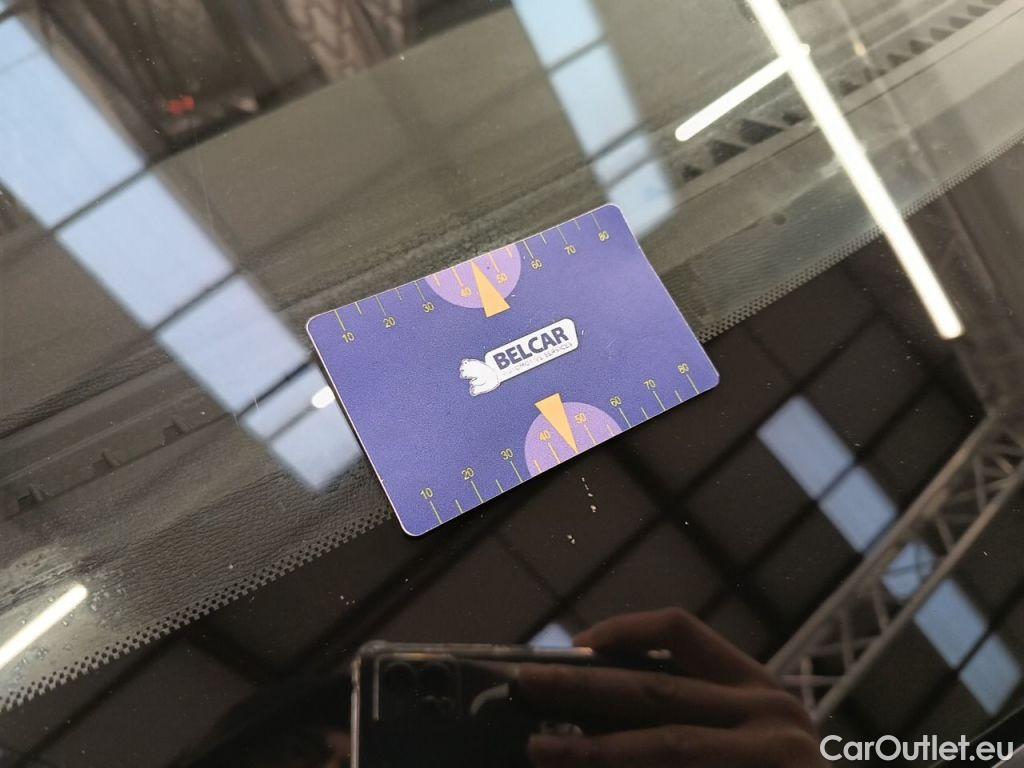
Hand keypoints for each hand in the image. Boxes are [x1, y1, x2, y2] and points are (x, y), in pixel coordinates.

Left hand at [518, 608, 821, 766]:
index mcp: (757, 687)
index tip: (574, 644)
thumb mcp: (753, 737)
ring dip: (593, 751)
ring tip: (540, 748)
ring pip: (663, 746)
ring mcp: (772, 757)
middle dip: (582, 686)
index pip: (680, 631)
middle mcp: (769, 713)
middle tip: (527, 683)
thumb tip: (593, 709)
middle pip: (655, 690)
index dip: (620, 630)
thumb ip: (692, 714)